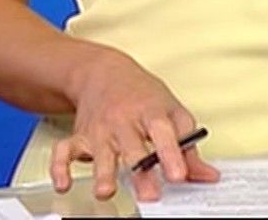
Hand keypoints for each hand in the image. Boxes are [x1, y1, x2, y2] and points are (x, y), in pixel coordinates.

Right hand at [51, 49, 220, 201]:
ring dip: (102, 173)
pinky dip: (60, 168)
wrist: (104, 72)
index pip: (164, 133)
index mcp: (151, 113)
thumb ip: (188, 146)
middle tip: (150, 195)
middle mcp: (124, 122)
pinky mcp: (79, 137)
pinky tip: (64, 184)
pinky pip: (64, 152)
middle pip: (133, 148)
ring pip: (100, 152)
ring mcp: (100, 130)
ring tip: (106, 191)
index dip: (172, 155)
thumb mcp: (171, 111)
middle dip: (140, 172)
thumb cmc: (142, 94)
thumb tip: (208, 176)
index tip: (179, 175)